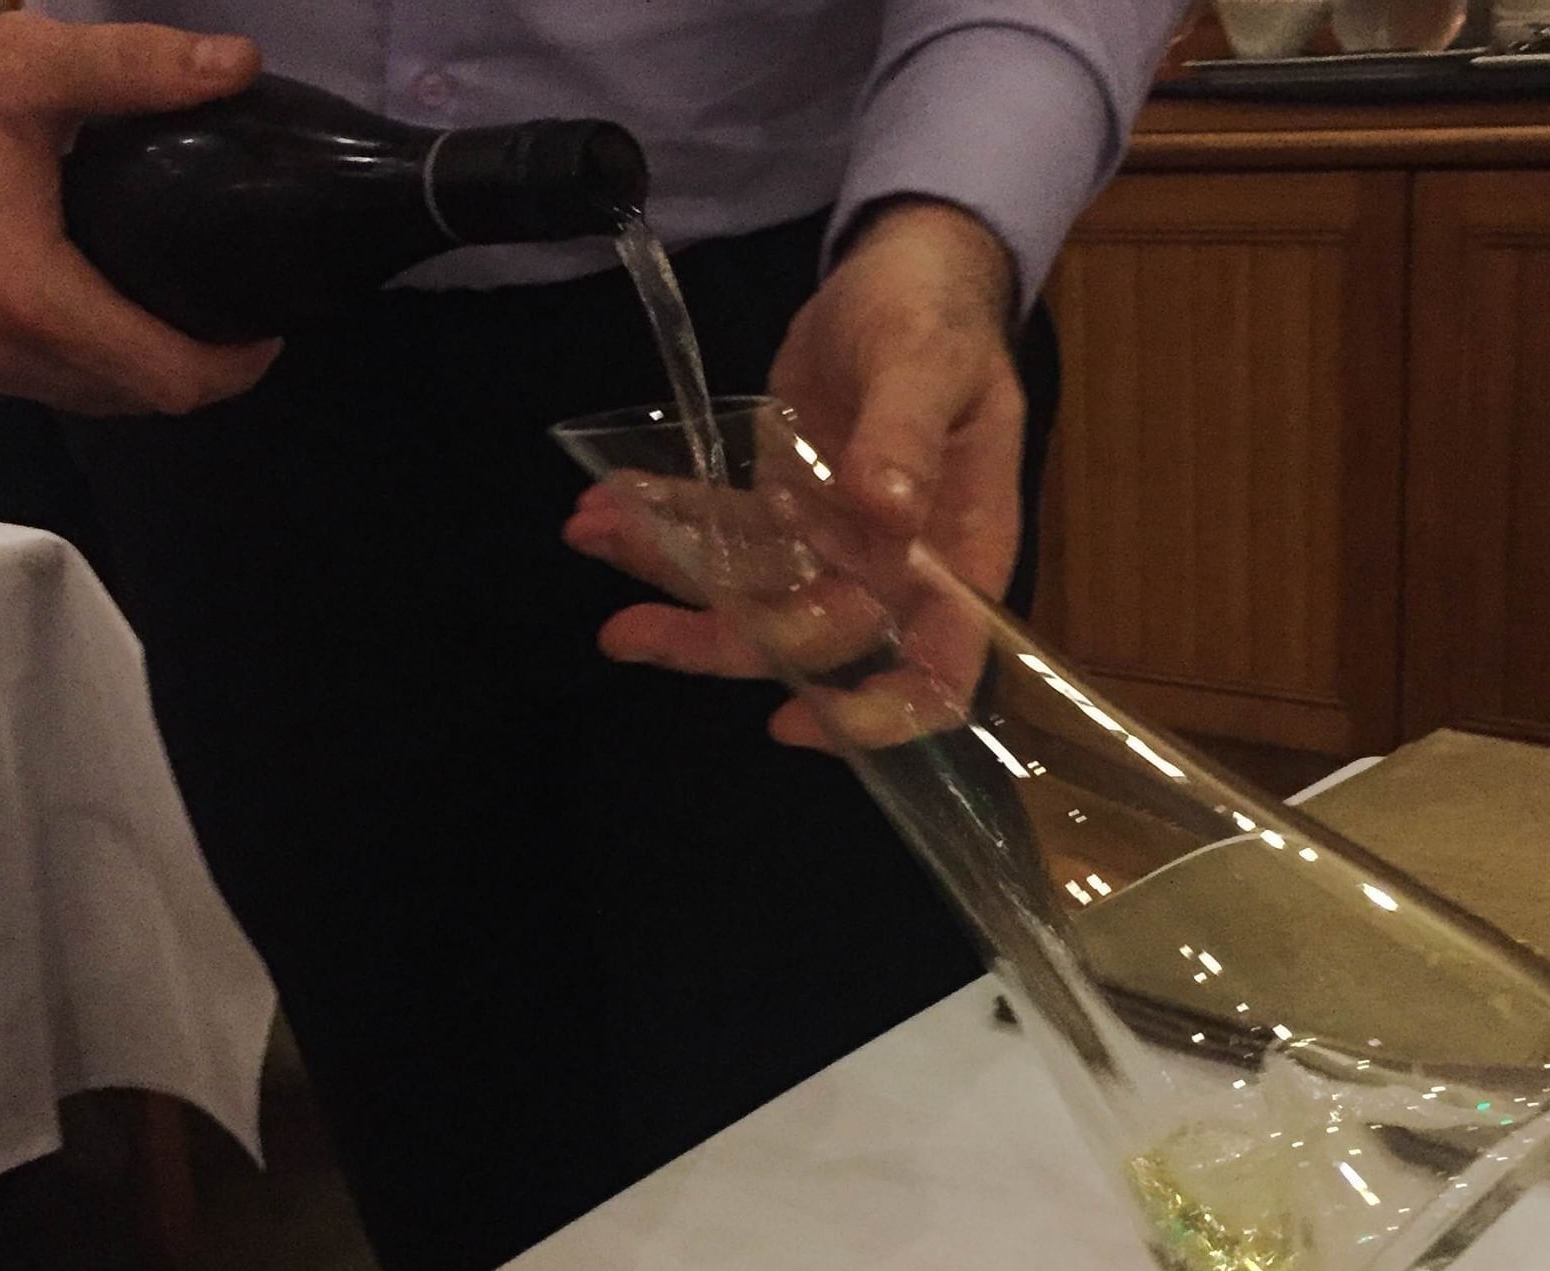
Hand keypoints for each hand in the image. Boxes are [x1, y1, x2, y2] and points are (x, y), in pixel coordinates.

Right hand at [0, 12, 278, 413]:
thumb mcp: (18, 68)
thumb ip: (133, 69)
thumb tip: (238, 64)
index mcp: (27, 297)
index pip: (168, 379)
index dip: (235, 366)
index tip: (267, 325)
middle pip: (135, 401)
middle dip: (197, 370)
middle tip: (234, 318)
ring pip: (86, 398)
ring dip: (141, 369)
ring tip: (183, 312)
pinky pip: (39, 381)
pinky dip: (88, 361)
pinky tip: (107, 309)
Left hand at [564, 199, 1024, 746]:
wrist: (902, 270)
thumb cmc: (935, 317)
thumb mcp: (926, 360)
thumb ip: (905, 436)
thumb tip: (882, 514)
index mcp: (958, 552)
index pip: (938, 666)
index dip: (877, 714)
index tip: (795, 721)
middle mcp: (895, 570)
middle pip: (814, 640)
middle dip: (720, 641)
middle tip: (626, 629)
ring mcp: (833, 546)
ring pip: (753, 598)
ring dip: (669, 582)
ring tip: (591, 537)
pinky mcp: (781, 511)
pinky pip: (721, 537)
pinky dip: (662, 526)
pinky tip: (603, 506)